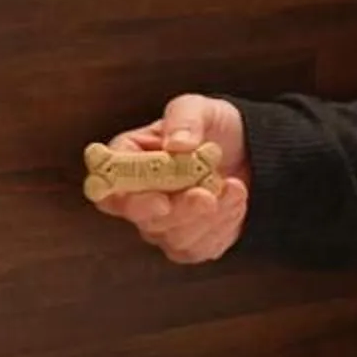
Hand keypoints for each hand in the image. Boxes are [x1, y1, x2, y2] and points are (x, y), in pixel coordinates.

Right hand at [94, 95, 251, 263]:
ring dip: (210, 216)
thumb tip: (177, 144)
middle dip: (180, 211)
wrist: (248, 149)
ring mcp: (162, 225)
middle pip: (144, 220)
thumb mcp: (199, 108)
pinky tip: (236, 200)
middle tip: (206, 195)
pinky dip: (223, 226)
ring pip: (175, 238)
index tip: (160, 200)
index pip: (108, 192)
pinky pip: (200, 247)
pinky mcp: (189, 243)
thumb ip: (184, 120)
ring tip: (234, 186)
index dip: (127, 201)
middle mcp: (138, 199)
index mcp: (127, 162)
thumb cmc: (211, 126)